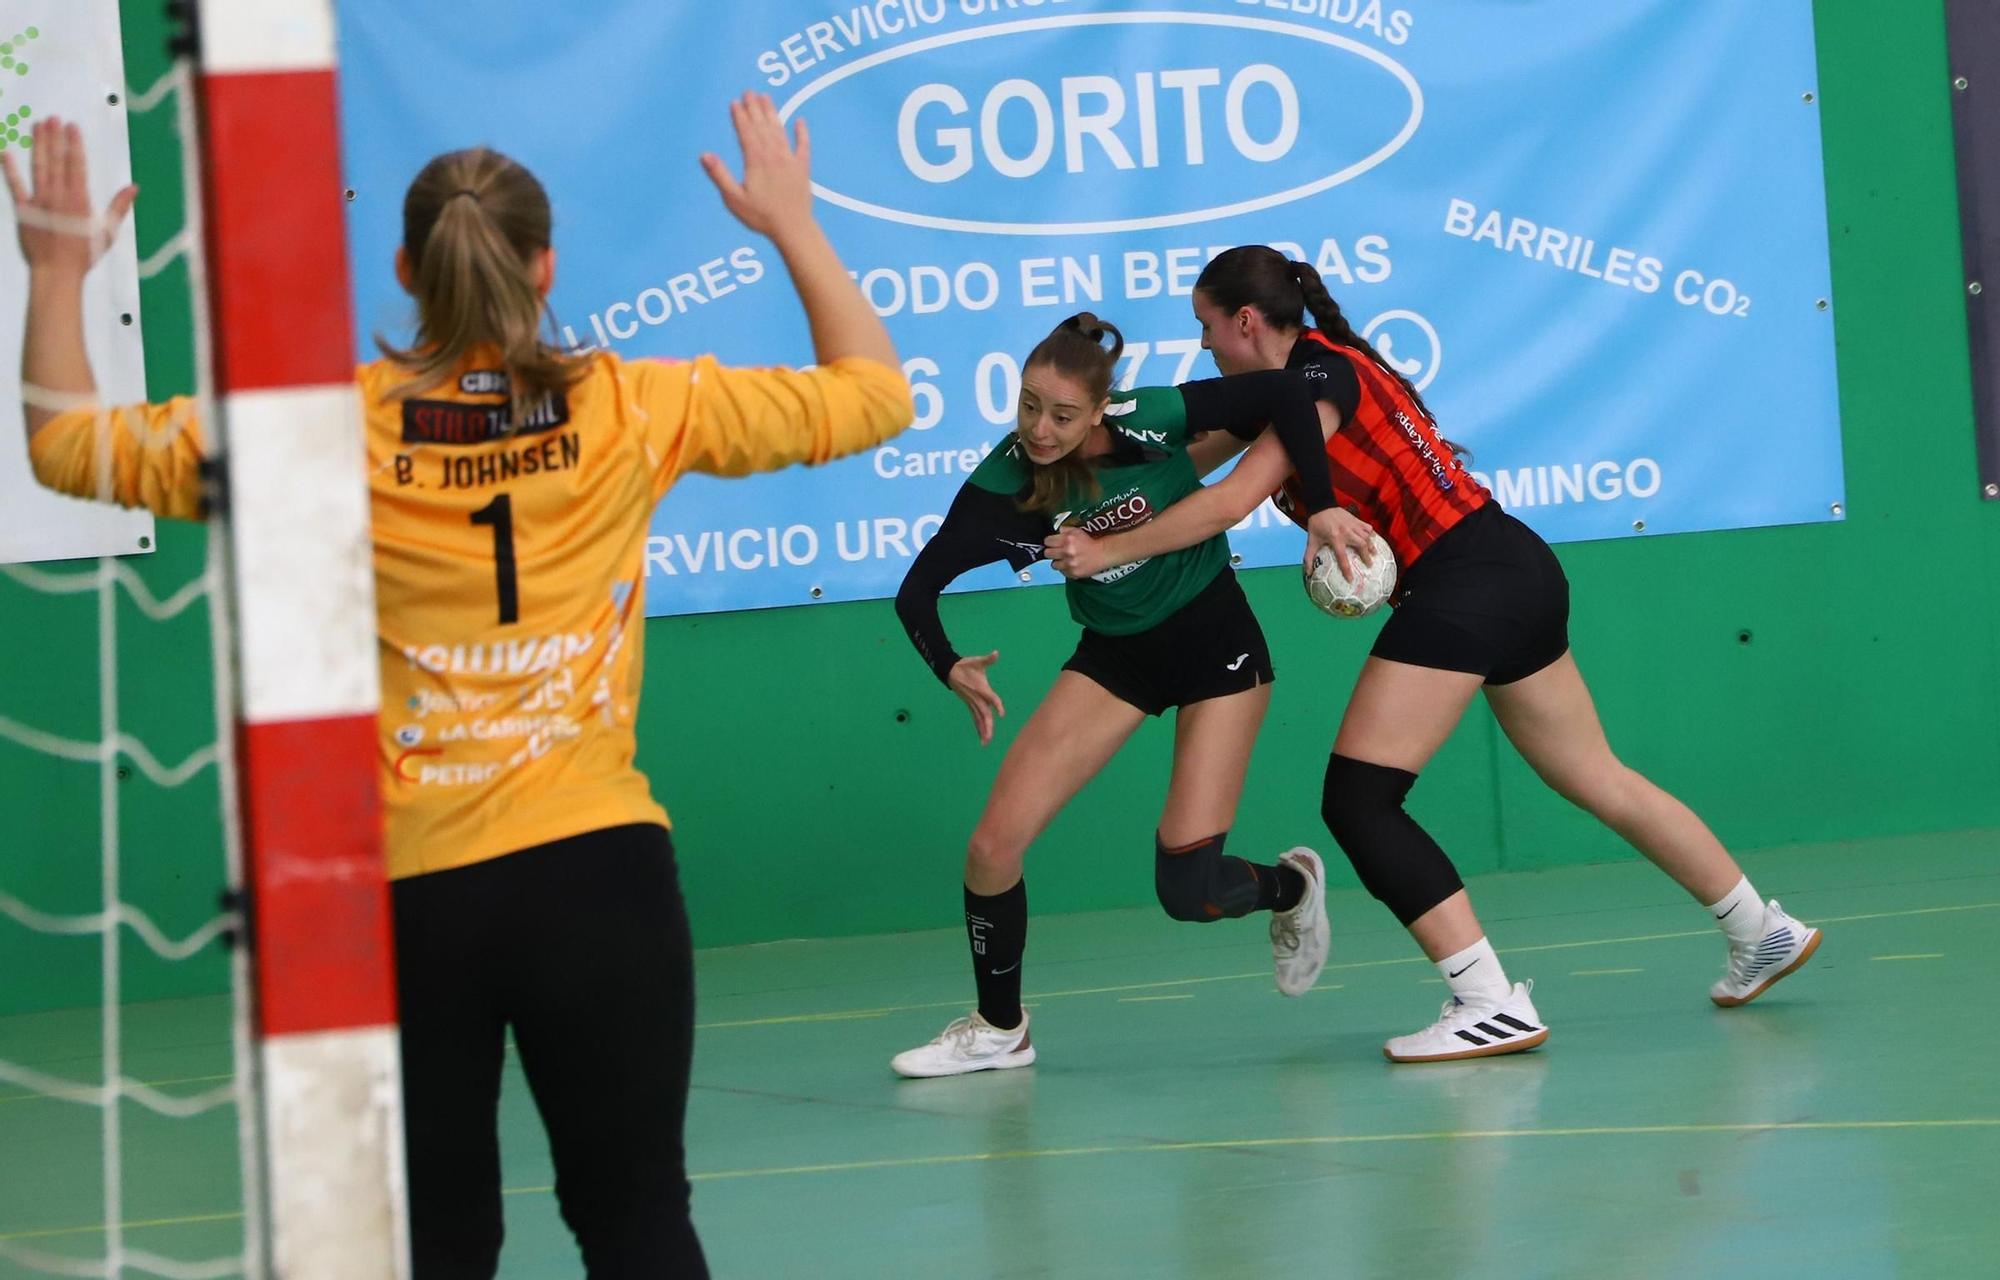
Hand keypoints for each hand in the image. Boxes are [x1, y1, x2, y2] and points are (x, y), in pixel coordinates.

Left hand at [3, 118, 135, 276]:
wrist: (56, 271)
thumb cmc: (85, 254)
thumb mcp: (108, 232)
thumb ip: (119, 207)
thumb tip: (133, 188)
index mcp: (79, 199)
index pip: (76, 164)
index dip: (74, 144)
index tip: (72, 127)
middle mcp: (57, 195)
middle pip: (56, 161)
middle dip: (54, 138)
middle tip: (52, 118)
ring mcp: (39, 201)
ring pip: (38, 167)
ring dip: (37, 146)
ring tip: (36, 126)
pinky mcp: (23, 209)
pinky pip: (15, 186)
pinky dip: (10, 170)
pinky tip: (7, 153)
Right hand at [699, 92, 813, 241]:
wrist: (793, 228)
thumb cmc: (761, 217)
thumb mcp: (734, 198)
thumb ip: (719, 175)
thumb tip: (704, 155)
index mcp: (756, 161)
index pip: (746, 132)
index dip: (740, 116)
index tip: (735, 102)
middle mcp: (774, 155)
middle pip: (762, 126)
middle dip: (754, 108)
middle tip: (749, 92)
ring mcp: (790, 160)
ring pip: (780, 131)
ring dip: (772, 113)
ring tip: (766, 97)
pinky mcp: (803, 169)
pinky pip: (803, 146)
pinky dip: (802, 133)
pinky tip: (800, 121)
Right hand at [948, 651, 1005, 745]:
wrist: (949, 670)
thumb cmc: (965, 666)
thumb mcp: (977, 662)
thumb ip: (988, 659)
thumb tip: (996, 653)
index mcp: (981, 689)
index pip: (991, 699)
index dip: (997, 705)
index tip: (1002, 714)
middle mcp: (976, 698)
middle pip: (983, 715)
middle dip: (987, 726)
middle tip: (989, 738)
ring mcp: (972, 703)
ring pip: (978, 719)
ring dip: (982, 730)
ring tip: (985, 743)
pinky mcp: (969, 705)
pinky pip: (975, 718)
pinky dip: (978, 727)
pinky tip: (982, 737)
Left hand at [1043, 528, 1110, 579]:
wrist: (1102, 553)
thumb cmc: (1090, 542)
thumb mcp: (1077, 531)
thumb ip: (1065, 530)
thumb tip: (1056, 531)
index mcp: (1067, 540)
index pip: (1047, 541)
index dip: (1050, 542)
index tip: (1052, 543)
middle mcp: (1067, 552)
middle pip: (1047, 553)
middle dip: (1051, 551)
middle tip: (1057, 551)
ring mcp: (1069, 564)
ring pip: (1053, 564)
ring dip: (1058, 562)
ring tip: (1064, 559)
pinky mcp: (1073, 573)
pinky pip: (1062, 572)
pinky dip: (1065, 569)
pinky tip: (1071, 564)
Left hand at [1304, 507, 1377, 580]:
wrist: (1321, 505)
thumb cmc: (1316, 524)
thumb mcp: (1311, 541)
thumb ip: (1309, 557)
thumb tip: (1308, 572)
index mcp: (1335, 538)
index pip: (1342, 557)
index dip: (1347, 570)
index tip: (1351, 579)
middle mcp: (1346, 532)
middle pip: (1361, 546)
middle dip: (1366, 556)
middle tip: (1369, 565)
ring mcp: (1353, 525)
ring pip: (1366, 537)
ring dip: (1371, 546)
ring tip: (1375, 553)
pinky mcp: (1356, 520)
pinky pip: (1367, 527)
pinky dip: (1370, 533)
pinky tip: (1372, 538)